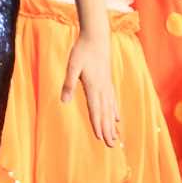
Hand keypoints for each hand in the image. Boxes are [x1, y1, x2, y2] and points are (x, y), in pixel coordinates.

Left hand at [62, 31, 121, 147]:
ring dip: (112, 124)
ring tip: (116, 137)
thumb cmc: (82, 50)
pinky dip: (115, 111)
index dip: (97, 125)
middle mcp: (102, 89)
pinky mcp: (108, 81)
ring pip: (111, 109)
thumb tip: (64, 101)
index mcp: (93, 87)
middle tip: (111, 145)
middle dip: (108, 130)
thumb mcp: (72, 66)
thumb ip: (69, 84)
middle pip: (105, 113)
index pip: (95, 110)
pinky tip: (117, 118)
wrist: (97, 37)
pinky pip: (113, 101)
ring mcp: (107, 85)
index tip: (100, 138)